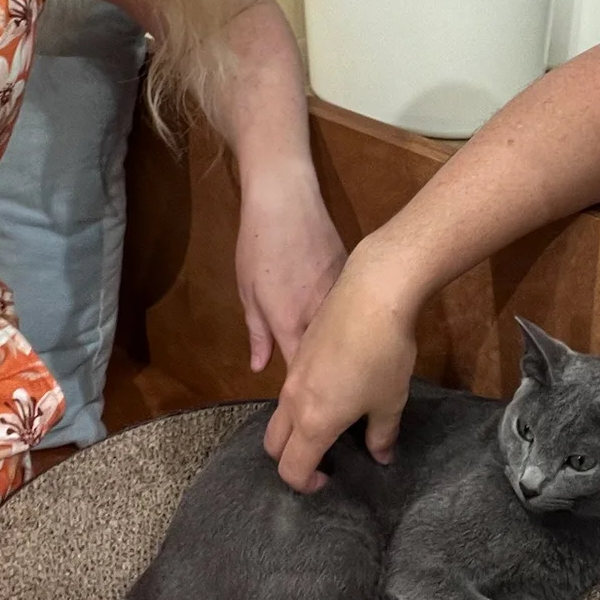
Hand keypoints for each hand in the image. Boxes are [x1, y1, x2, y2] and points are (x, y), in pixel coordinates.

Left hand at [234, 169, 345, 372]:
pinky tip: (348, 324)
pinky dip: (348, 318)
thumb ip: (258, 334)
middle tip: (325, 388)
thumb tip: (260, 367)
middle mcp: (320, 316)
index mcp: (290, 324)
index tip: (303, 400)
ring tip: (339, 362)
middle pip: (329, 356)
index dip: (302, 389)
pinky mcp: (351, 275)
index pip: (301, 372)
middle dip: (327, 374)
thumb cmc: (258, 246)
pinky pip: (350, 306)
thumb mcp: (248, 292)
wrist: (286, 199)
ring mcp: (340, 295)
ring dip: (340, 346)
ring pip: (343, 332)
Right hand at [264, 237, 420, 491]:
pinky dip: (301, 400)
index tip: (328, 480)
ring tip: (331, 421)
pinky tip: (335, 386)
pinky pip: (291, 386)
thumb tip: (381, 457)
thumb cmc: (384, 354)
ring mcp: (292, 371)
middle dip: (289, 458)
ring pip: (279, 412)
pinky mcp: (300, 347)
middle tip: (322, 458)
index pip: (291, 468)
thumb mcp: (390, 401)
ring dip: (294, 427)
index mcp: (313, 421)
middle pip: (273, 443)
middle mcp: (293, 399)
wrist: (373, 292)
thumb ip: (381, 435)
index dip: (304, 485)